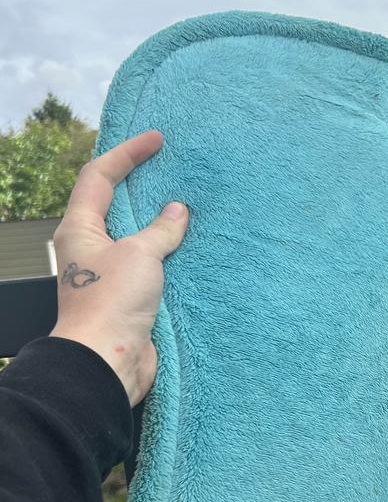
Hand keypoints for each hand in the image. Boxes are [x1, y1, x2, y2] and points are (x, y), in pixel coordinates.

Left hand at [49, 130, 188, 406]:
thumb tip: (177, 211)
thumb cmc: (113, 303)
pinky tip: (193, 247)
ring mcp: (110, 273)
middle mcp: (91, 247)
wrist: (109, 361)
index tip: (157, 140)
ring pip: (135, 235)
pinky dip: (170, 251)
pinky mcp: (129, 297)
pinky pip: (151, 264)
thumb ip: (160, 230)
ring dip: (159, 220)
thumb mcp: (140, 255)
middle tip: (171, 166)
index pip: (98, 176)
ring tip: (188, 203)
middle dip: (141, 183)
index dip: (126, 153)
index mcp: (80, 229)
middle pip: (114, 204)